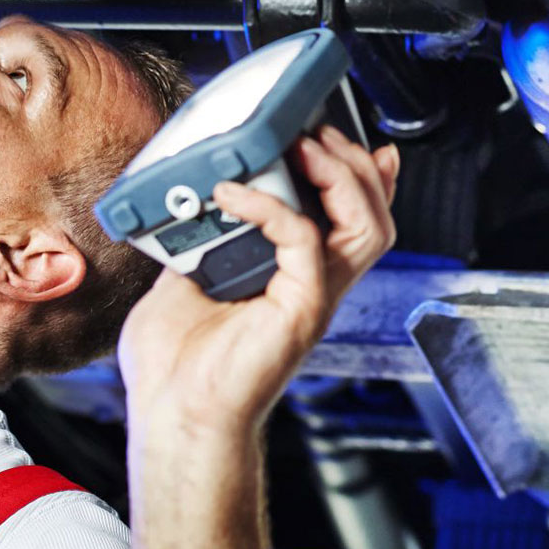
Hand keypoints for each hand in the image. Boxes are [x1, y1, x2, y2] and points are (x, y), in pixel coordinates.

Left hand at [117, 125, 399, 433]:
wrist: (173, 415)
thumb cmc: (176, 366)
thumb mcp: (186, 277)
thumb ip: (200, 238)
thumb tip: (187, 202)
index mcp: (295, 274)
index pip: (353, 218)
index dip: (360, 175)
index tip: (333, 134)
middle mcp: (316, 284)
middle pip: (375, 214)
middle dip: (355, 164)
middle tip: (315, 133)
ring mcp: (313, 297)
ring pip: (369, 227)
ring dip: (341, 177)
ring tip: (301, 147)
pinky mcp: (301, 308)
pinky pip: (306, 241)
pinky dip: (274, 208)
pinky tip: (235, 194)